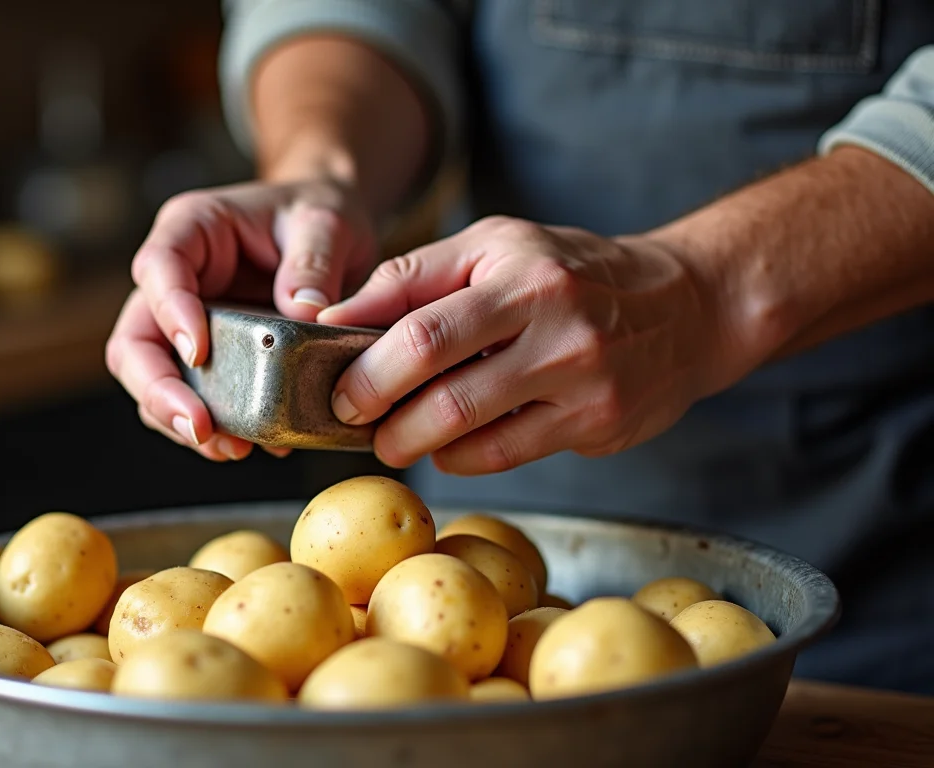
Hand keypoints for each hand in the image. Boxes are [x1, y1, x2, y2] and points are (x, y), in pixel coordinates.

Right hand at [106, 179, 375, 460]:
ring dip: (182, 420)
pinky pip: (194, 400)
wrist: (328, 235)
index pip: (158, 267)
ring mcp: (184, 324)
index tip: (199, 351)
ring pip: (154, 381)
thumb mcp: (326, 222)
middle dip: (160, 390)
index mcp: (191, 229)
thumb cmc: (316, 213)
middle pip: (135, 341)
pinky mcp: (208, 361)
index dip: (171, 311)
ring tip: (231, 448)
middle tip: (201, 426)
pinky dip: (215, 429)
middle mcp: (174, 280)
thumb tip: (306, 314)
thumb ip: (314, 261)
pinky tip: (254, 444)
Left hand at [318, 216, 736, 474]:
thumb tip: (331, 319)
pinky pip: (506, 455)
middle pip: (441, 386)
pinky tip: (447, 446)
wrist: (688, 304)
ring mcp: (582, 379)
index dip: (366, 367)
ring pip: (470, 431)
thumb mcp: (496, 246)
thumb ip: (413, 277)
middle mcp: (556, 324)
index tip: (336, 387)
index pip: (422, 329)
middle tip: (353, 421)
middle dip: (381, 413)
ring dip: (414, 443)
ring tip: (393, 438)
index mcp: (522, 273)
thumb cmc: (572, 271)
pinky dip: (460, 457)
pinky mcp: (598, 423)